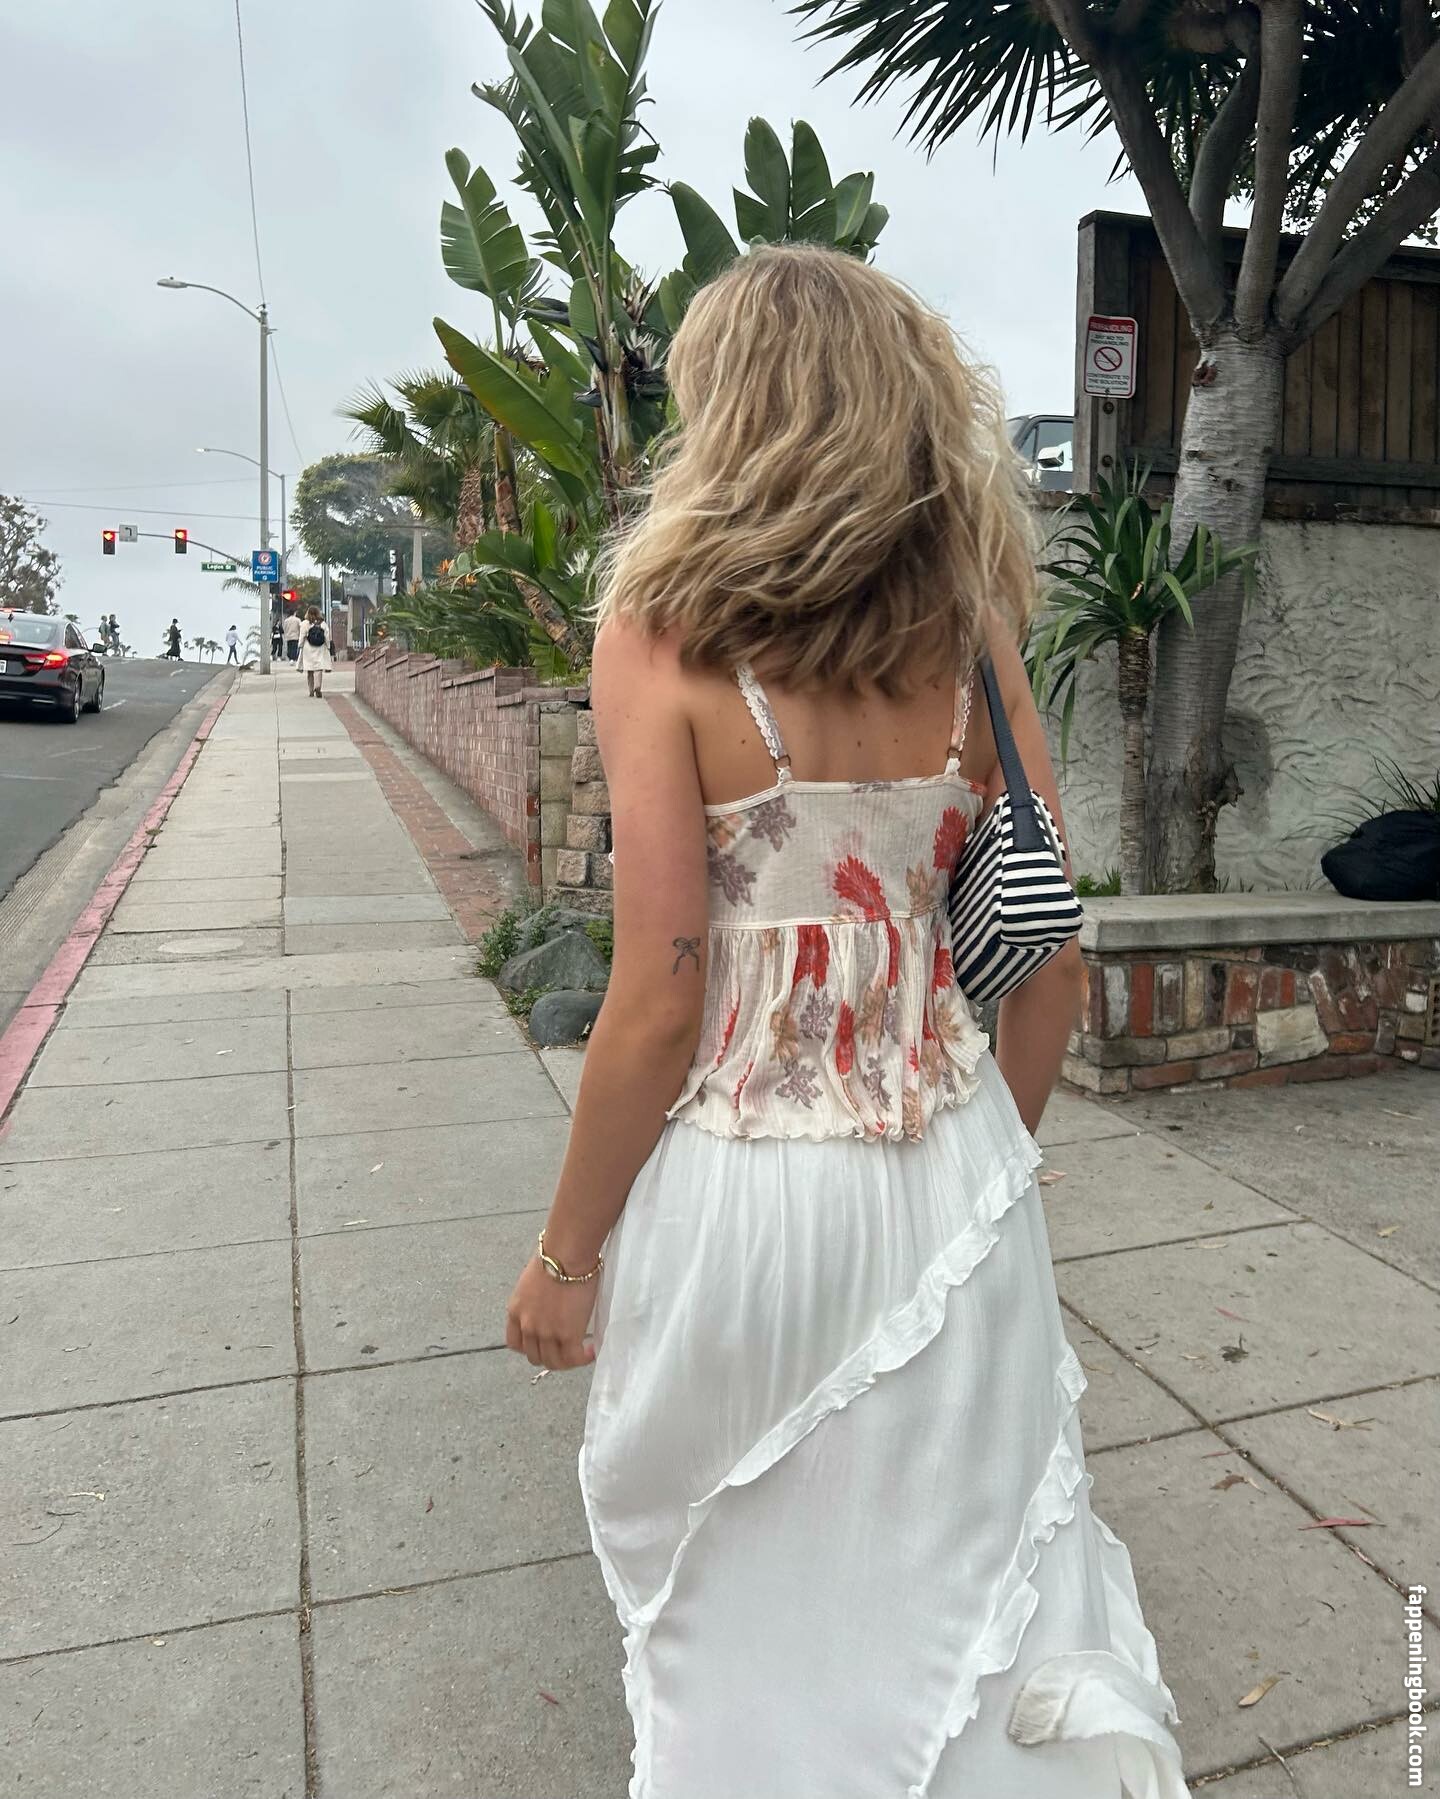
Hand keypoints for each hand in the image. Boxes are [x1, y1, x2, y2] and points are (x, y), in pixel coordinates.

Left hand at [505, 1256, 598, 1370]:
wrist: (567, 1255)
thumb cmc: (555, 1257)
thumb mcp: (532, 1282)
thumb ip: (535, 1301)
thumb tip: (550, 1304)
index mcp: (516, 1311)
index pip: (515, 1343)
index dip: (529, 1347)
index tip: (542, 1344)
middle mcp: (527, 1326)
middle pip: (535, 1357)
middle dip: (550, 1355)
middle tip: (566, 1348)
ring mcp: (546, 1333)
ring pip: (554, 1362)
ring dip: (568, 1361)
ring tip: (581, 1351)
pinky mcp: (567, 1335)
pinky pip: (574, 1358)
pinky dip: (583, 1359)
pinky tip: (592, 1350)